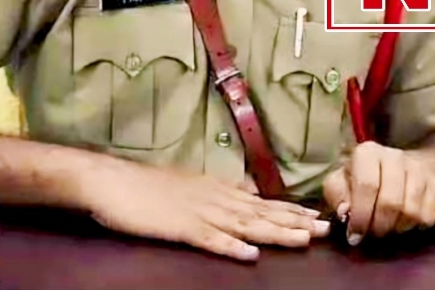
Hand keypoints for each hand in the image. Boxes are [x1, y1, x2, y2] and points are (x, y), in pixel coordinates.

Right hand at [83, 159, 330, 261]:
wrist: (108, 180)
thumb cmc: (144, 186)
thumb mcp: (188, 185)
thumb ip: (217, 192)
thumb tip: (246, 193)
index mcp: (215, 189)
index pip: (260, 202)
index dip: (289, 210)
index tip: (317, 217)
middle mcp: (213, 198)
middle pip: (260, 212)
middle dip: (293, 221)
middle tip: (325, 229)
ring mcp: (197, 212)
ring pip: (243, 224)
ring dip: (274, 232)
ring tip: (302, 239)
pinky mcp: (178, 227)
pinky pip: (208, 239)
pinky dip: (230, 246)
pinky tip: (249, 254)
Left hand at [322, 142, 434, 245]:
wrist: (400, 167)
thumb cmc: (362, 178)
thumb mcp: (340, 182)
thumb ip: (336, 195)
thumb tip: (345, 212)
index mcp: (367, 153)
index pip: (367, 186)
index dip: (360, 216)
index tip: (355, 235)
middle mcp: (395, 157)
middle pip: (391, 202)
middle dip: (379, 226)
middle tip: (372, 233)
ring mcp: (419, 170)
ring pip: (411, 211)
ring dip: (396, 228)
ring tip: (387, 227)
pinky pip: (427, 216)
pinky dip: (414, 227)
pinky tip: (402, 222)